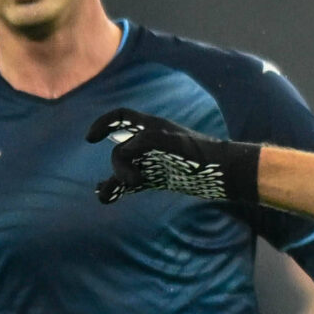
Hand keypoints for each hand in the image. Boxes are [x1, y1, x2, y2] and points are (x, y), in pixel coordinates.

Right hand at [86, 107, 260, 204]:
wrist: (224, 174)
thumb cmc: (200, 155)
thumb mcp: (172, 143)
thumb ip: (144, 141)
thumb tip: (123, 152)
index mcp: (153, 127)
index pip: (121, 117)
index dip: (103, 124)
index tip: (90, 140)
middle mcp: (150, 143)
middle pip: (121, 149)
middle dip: (119, 165)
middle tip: (134, 181)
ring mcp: (153, 161)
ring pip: (123, 168)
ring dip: (112, 179)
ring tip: (105, 194)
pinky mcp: (158, 178)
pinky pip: (132, 182)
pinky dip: (118, 189)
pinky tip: (107, 196)